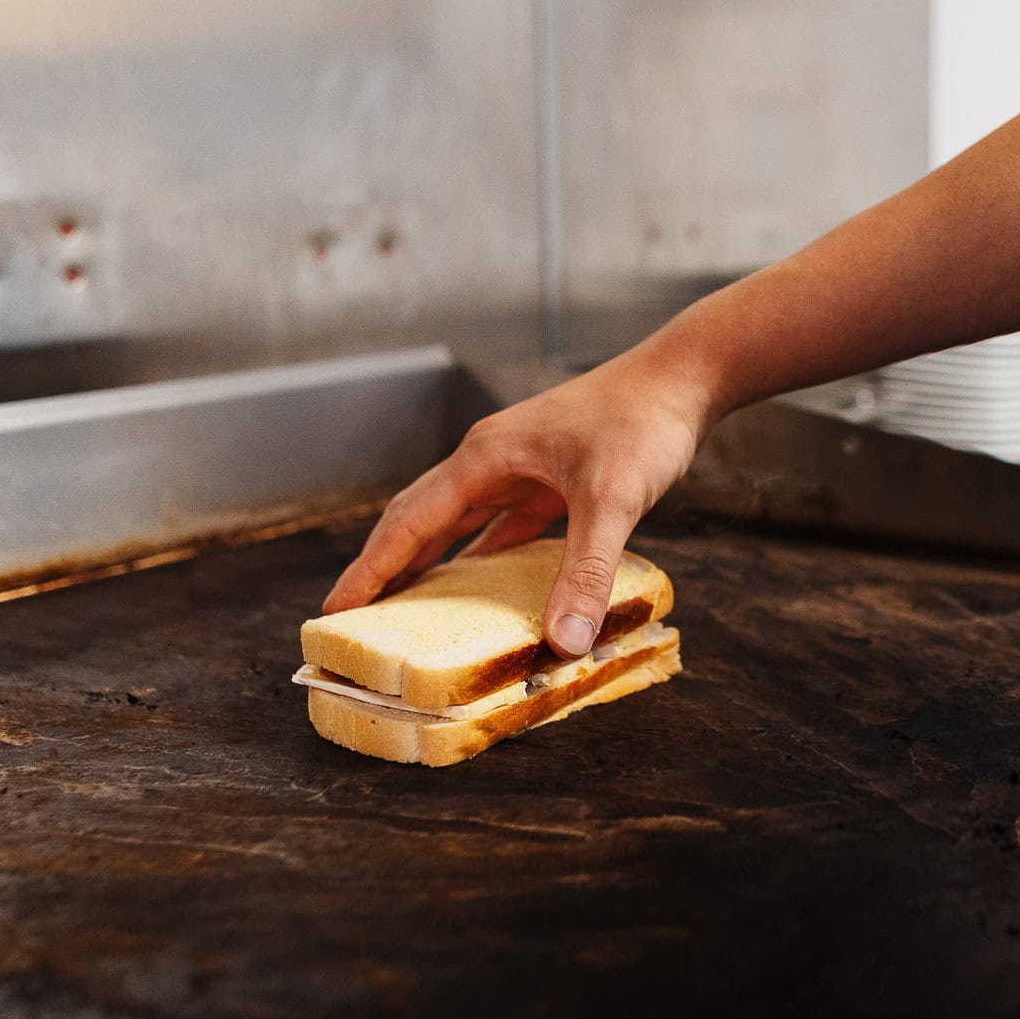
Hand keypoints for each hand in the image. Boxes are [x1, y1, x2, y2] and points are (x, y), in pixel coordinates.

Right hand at [322, 346, 715, 656]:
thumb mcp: (614, 500)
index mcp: (486, 458)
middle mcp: (494, 460)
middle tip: (355, 617)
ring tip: (407, 611)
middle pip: (422, 519)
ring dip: (433, 563)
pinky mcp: (555, 478)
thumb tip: (563, 641)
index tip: (334, 609)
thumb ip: (585, 572)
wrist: (685, 377)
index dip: (371, 569)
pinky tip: (485, 587)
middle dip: (387, 567)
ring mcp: (524, 467)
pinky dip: (488, 556)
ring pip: (462, 523)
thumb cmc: (644, 421)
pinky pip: (505, 525)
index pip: (409, 522)